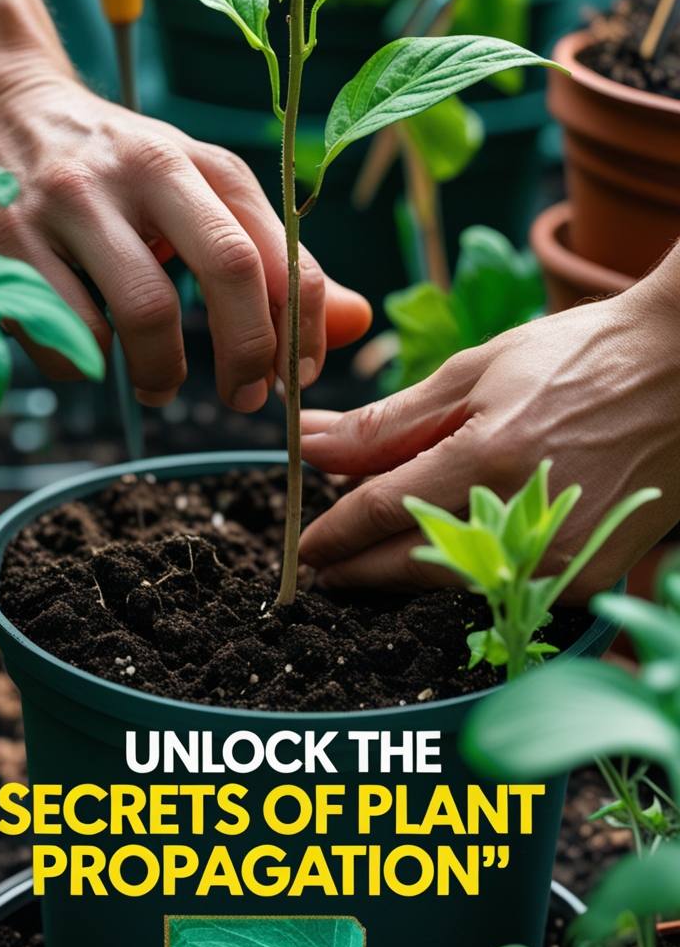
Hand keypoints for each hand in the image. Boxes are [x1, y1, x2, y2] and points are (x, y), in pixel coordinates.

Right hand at [0, 64, 370, 406]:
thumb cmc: (116, 169)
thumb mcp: (198, 194)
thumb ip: (274, 260)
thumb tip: (357, 322)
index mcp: (202, 161)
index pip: (278, 252)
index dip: (299, 330)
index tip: (295, 380)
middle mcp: (143, 169)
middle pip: (227, 268)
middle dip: (247, 354)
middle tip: (243, 399)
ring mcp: (72, 201)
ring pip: (142, 313)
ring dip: (161, 373)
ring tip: (158, 387)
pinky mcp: (5, 236)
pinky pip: (65, 333)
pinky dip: (87, 365)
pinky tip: (88, 352)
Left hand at [299, 253, 679, 601]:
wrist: (678, 373)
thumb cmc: (575, 359)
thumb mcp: (473, 372)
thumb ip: (388, 421)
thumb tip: (312, 444)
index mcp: (485, 458)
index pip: (378, 513)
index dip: (332, 535)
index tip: (304, 546)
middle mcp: (521, 519)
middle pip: (409, 564)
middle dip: (358, 567)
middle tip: (326, 562)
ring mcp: (558, 557)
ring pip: (453, 584)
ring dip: (408, 571)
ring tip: (380, 549)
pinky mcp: (585, 577)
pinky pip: (503, 587)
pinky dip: (467, 573)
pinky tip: (451, 549)